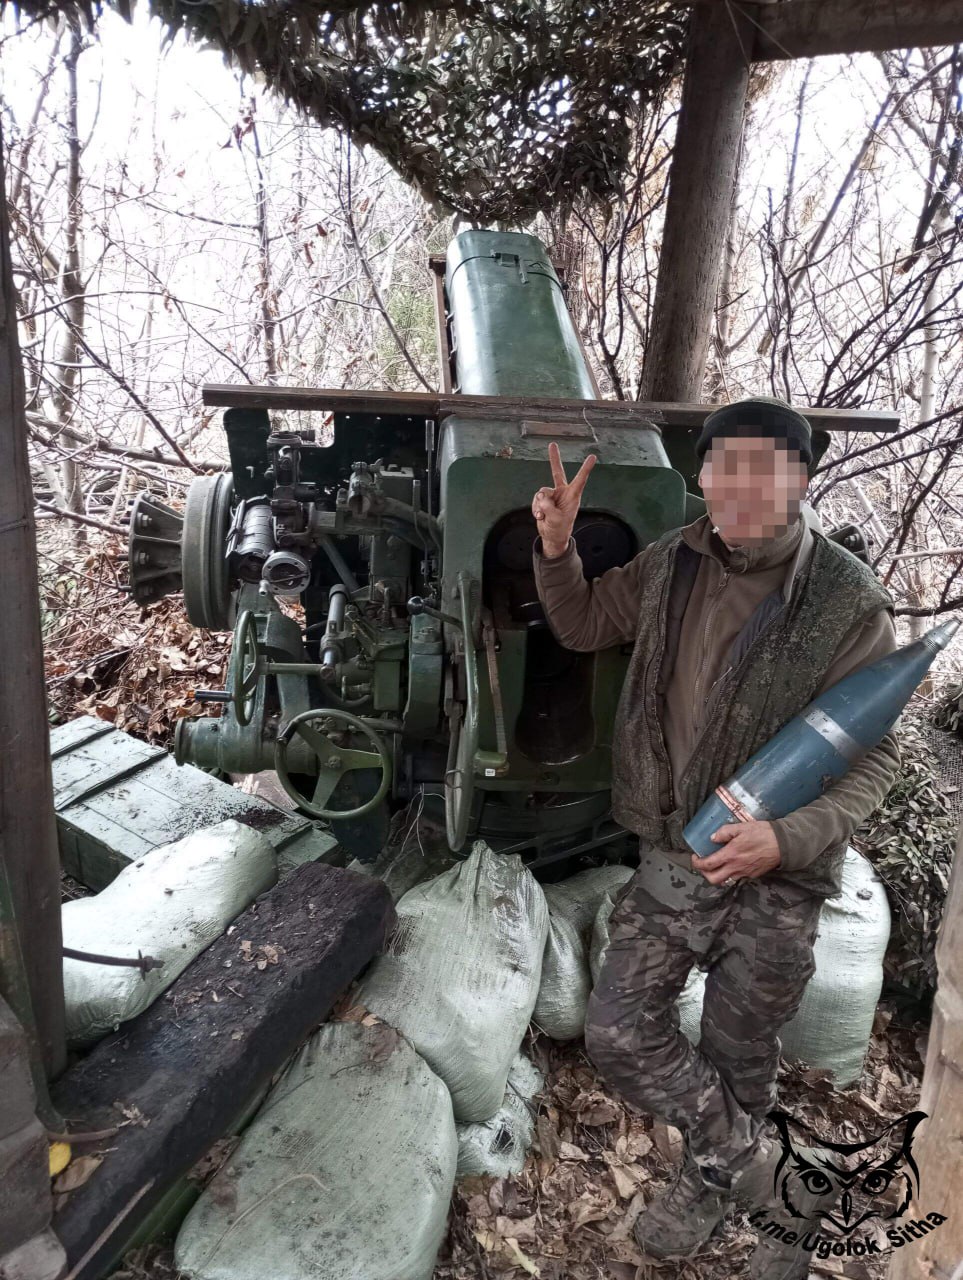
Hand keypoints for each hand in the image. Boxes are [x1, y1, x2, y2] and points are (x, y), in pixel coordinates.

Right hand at [531, 441, 596, 555]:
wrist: (552, 536)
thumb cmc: (559, 529)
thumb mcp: (556, 520)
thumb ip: (548, 507)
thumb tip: (541, 497)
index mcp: (573, 496)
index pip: (580, 480)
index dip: (586, 468)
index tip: (593, 457)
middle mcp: (563, 492)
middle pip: (557, 472)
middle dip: (554, 458)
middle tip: (552, 444)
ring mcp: (552, 495)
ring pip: (542, 492)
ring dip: (540, 504)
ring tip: (543, 515)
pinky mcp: (544, 500)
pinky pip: (536, 499)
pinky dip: (535, 508)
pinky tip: (540, 516)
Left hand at [690, 819, 780, 883]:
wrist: (783, 844)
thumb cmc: (763, 833)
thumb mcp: (742, 827)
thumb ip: (725, 832)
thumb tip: (712, 838)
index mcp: (730, 855)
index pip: (707, 865)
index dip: (697, 863)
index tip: (695, 856)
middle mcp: (735, 868)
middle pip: (713, 880)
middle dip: (704, 874)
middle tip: (703, 864)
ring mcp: (744, 873)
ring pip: (725, 880)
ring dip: (717, 874)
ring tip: (717, 863)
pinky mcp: (752, 875)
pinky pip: (737, 877)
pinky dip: (730, 872)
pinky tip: (732, 863)